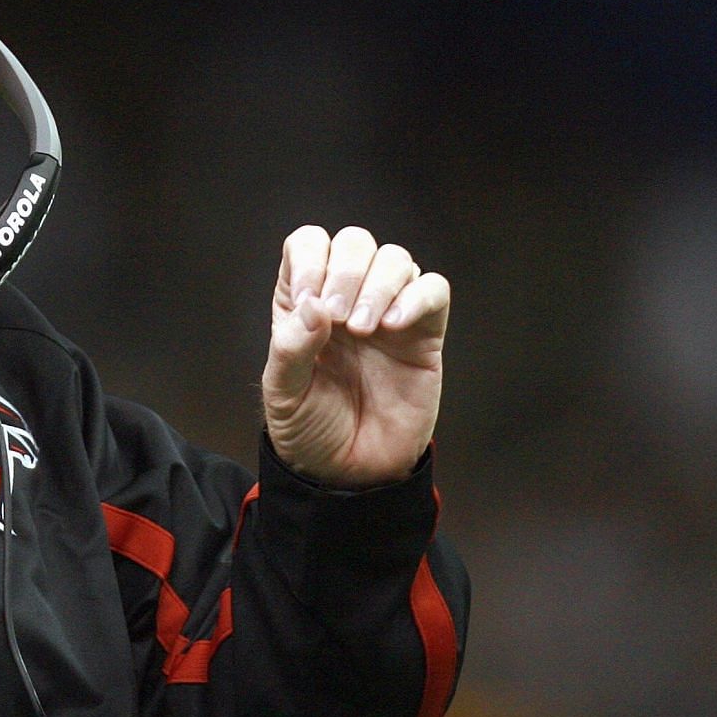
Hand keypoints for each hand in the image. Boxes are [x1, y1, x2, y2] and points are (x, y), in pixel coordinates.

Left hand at [261, 225, 449, 488]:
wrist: (350, 473)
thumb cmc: (310, 429)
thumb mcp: (283, 393)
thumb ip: (291, 348)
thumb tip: (313, 305)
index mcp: (305, 303)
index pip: (309, 245)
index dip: (311, 260)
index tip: (310, 301)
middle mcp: (347, 299)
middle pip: (355, 243)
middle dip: (346, 271)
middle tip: (340, 320)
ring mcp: (388, 313)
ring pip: (394, 259)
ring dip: (378, 285)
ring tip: (365, 330)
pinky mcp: (424, 334)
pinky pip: (433, 290)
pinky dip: (417, 296)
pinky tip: (394, 326)